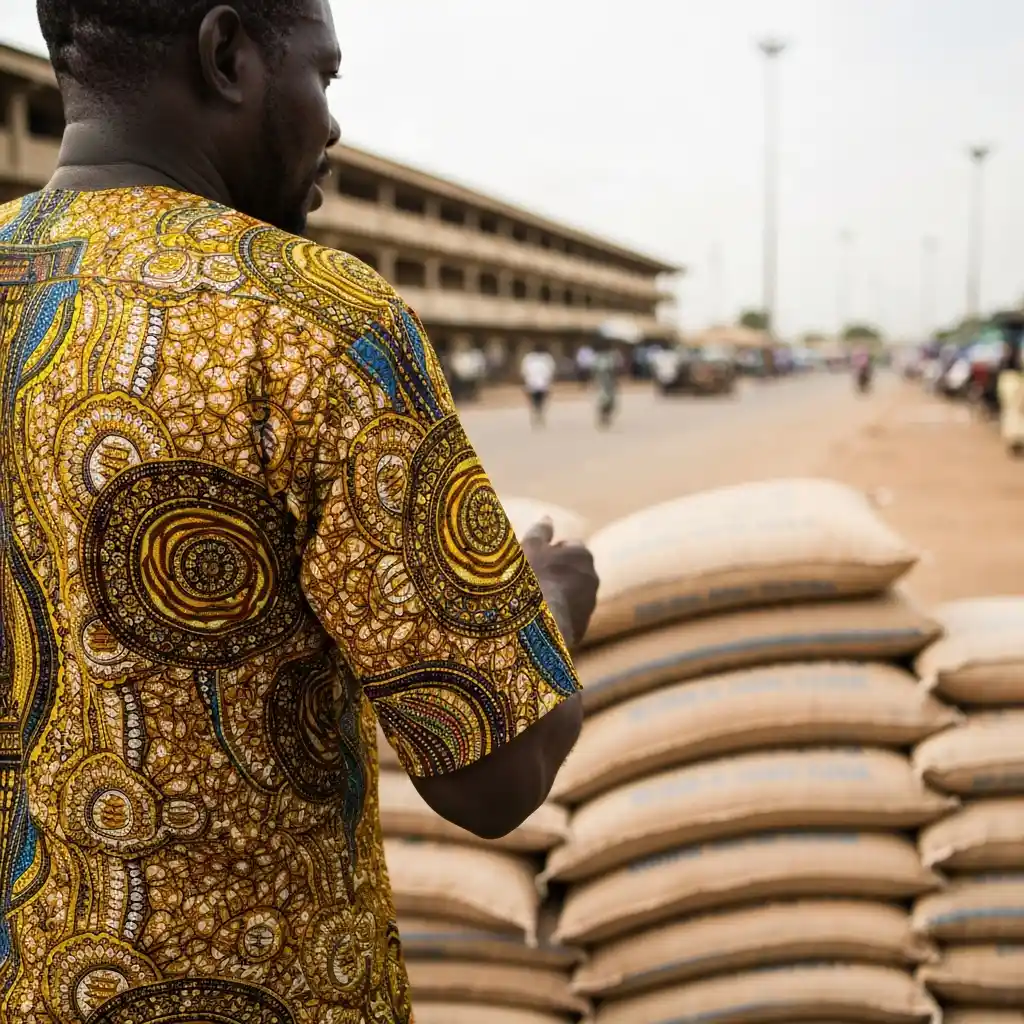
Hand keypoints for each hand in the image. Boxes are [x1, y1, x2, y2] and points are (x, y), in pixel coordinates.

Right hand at [521, 519, 598, 648]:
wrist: (539, 624)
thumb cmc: (532, 578)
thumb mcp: (530, 548)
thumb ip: (540, 532)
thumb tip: (548, 518)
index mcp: (582, 554)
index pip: (569, 546)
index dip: (550, 552)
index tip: (535, 560)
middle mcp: (592, 577)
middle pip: (572, 570)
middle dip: (557, 573)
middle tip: (533, 580)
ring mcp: (589, 604)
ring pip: (571, 594)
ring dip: (557, 594)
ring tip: (534, 602)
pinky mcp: (582, 627)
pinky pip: (568, 614)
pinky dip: (557, 614)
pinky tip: (539, 619)